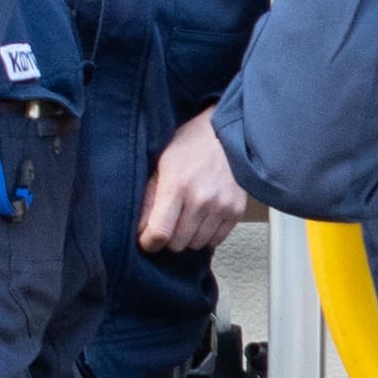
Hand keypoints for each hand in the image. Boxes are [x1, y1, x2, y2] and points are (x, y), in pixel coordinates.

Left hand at [141, 113, 251, 256]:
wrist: (227, 133)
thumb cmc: (188, 147)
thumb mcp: (161, 165)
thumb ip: (149, 200)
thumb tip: (141, 232)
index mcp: (176, 186)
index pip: (160, 233)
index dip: (149, 243)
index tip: (146, 240)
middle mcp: (200, 199)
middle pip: (178, 244)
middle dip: (169, 238)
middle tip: (169, 223)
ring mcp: (221, 206)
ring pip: (197, 244)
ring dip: (188, 237)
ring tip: (187, 218)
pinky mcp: (236, 211)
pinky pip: (216, 240)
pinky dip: (206, 235)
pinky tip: (202, 219)